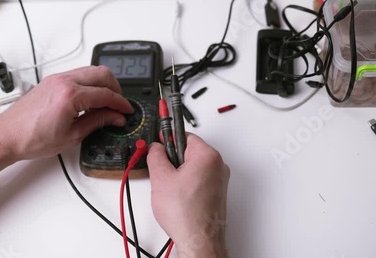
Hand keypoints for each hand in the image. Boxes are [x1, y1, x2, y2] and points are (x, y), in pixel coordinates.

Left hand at [0, 65, 132, 160]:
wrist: (7, 136)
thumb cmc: (32, 138)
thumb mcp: (72, 135)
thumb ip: (98, 122)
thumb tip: (115, 117)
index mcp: (70, 95)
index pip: (106, 94)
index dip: (121, 104)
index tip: (127, 111)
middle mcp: (63, 81)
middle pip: (102, 74)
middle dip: (116, 88)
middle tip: (119, 105)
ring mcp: (57, 78)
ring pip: (91, 71)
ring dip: (103, 84)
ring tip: (106, 104)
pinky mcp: (51, 80)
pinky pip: (78, 74)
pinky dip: (90, 83)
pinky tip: (90, 100)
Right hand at [147, 133, 229, 257]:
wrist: (199, 240)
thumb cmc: (186, 214)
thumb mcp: (160, 178)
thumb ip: (156, 155)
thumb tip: (155, 147)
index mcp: (207, 156)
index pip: (184, 135)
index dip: (167, 139)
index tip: (159, 141)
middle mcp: (218, 165)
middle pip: (189, 151)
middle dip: (173, 160)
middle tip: (162, 173)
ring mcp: (219, 180)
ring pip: (193, 167)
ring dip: (179, 173)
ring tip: (170, 190)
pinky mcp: (217, 193)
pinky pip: (199, 180)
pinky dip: (187, 184)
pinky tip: (178, 197)